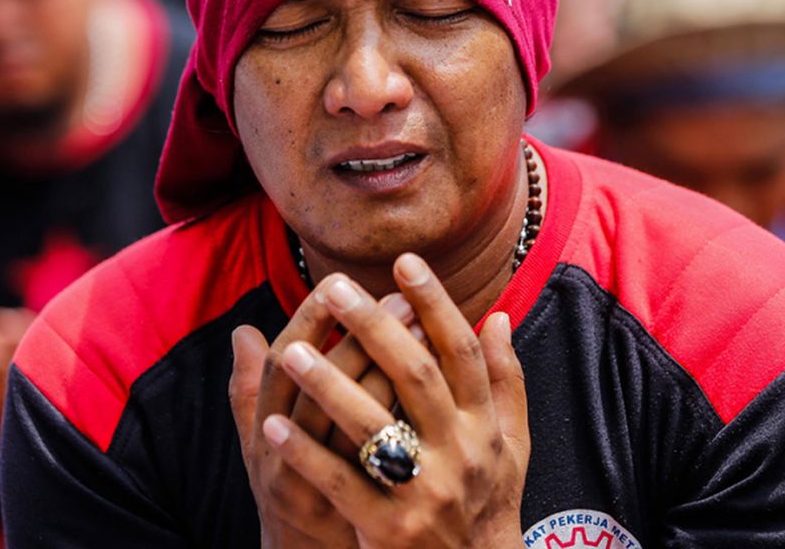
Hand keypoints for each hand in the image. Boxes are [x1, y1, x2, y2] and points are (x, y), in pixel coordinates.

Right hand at [230, 287, 417, 547]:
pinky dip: (407, 425)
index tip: (339, 280)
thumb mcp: (261, 443)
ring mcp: (323, 488)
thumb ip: (251, 389)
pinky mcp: (359, 513)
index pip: (281, 362)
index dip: (308, 319)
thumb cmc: (290, 490)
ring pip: (355, 424)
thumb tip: (242, 331)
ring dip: (390, 372)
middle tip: (400, 296)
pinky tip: (435, 392)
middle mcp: (284, 459)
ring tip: (424, 330)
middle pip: (320, 386)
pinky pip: (385, 461)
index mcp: (264, 430)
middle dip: (361, 336)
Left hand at [260, 254, 529, 548]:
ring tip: (291, 351)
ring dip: (329, 385)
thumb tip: (499, 318)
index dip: (435, 304)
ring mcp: (425, 493)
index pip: (462, 353)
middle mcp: (461, 454)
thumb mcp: (512, 445)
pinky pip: (341, 483)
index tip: (404, 263)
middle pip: (416, 377)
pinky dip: (306, 452)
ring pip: (374, 426)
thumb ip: (505, 381)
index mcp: (486, 427)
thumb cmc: (489, 503)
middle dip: (374, 328)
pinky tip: (272, 424)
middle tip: (334, 288)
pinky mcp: (390, 529)